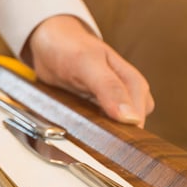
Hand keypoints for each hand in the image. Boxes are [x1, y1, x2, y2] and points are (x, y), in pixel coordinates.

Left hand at [23, 15, 152, 125]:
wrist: (48, 41)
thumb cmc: (70, 46)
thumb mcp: (88, 63)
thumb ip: (110, 88)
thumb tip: (132, 118)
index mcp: (134, 84)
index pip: (138, 121)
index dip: (124, 136)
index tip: (106, 145)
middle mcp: (127, 96)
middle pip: (126, 131)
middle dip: (108, 138)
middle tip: (86, 137)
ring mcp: (110, 104)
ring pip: (111, 131)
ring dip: (96, 135)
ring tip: (78, 129)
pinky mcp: (94, 110)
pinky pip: (95, 128)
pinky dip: (85, 130)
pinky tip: (75, 128)